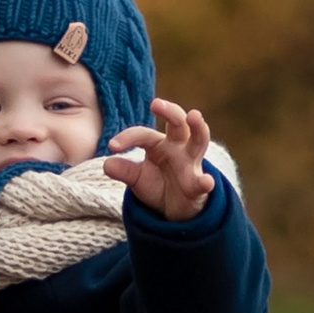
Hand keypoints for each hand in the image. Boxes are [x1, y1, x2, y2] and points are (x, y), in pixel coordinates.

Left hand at [105, 93, 213, 219]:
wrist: (175, 208)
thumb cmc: (156, 184)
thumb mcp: (136, 177)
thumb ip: (124, 170)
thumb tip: (107, 164)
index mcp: (159, 143)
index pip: (144, 134)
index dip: (128, 137)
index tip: (112, 146)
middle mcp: (178, 147)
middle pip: (178, 123)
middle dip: (169, 111)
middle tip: (156, 103)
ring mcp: (191, 163)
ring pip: (199, 140)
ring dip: (198, 127)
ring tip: (194, 115)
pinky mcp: (198, 184)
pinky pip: (202, 181)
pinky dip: (205, 182)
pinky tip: (206, 182)